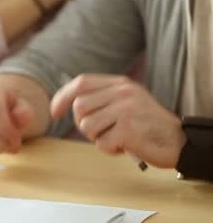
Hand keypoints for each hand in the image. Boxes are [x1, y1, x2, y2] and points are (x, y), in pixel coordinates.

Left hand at [51, 74, 186, 167]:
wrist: (178, 141)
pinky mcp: (129, 129)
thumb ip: (102, 98)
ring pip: (86, 126)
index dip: (63, 97)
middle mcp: (122, 92)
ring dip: (97, 138)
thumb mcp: (126, 102)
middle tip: (101, 133)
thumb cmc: (147, 125)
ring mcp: (126, 110)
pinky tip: (126, 146)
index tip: (54, 113)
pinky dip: (110, 149)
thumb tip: (68, 104)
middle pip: (79, 107)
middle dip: (83, 125)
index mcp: (120, 83)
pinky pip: (101, 143)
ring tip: (116, 138)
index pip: (81, 83)